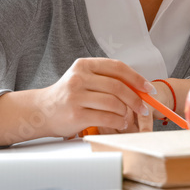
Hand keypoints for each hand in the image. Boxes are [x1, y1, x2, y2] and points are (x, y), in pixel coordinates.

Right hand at [34, 57, 153, 137]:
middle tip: (143, 107)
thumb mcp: (83, 79)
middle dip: (135, 98)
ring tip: (127, 117)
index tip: (148, 88)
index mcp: (84, 65)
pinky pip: (106, 118)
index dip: (136, 78)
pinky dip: (118, 122)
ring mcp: (76, 97)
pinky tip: (119, 123)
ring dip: (126, 112)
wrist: (41, 112)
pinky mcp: (76, 115)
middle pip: (118, 86)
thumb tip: (139, 86)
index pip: (117, 68)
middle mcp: (78, 78)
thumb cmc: (67, 96)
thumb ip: (106, 79)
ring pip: (114, 103)